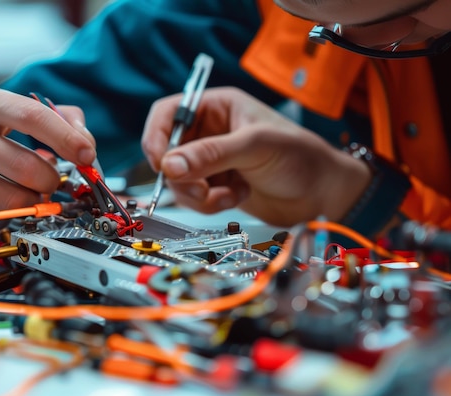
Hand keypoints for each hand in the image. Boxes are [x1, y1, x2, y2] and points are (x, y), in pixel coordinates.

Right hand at [0, 86, 95, 228]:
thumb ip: (52, 119)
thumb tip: (85, 143)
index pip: (32, 116)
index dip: (67, 138)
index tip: (87, 155)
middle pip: (28, 169)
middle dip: (51, 181)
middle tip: (49, 181)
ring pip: (16, 201)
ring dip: (32, 202)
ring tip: (22, 191)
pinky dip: (9, 217)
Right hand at [141, 87, 370, 226]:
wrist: (323, 195)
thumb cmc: (300, 157)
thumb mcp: (255, 146)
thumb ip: (212, 154)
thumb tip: (170, 165)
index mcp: (217, 107)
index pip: (167, 114)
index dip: (157, 137)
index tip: (162, 164)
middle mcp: (210, 132)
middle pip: (167, 151)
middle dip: (179, 175)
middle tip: (200, 189)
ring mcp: (211, 161)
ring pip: (178, 179)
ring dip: (196, 194)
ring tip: (226, 195)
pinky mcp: (216, 185)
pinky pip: (193, 197)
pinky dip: (210, 203)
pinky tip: (236, 197)